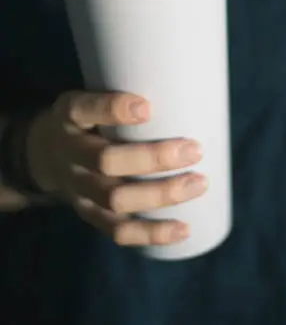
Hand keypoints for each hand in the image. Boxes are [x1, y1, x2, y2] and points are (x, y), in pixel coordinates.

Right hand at [26, 91, 205, 245]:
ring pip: (116, 200)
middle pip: (107, 161)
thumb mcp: (95, 97)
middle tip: (194, 150)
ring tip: (198, 183)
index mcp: (70, 115)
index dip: (113, 109)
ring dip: (161, 195)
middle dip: (154, 158)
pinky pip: (119, 231)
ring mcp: (79, 189)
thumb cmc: (91, 119)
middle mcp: (71, 153)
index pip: (84, 109)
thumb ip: (128, 94)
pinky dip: (152, 233)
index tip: (148, 107)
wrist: (46, 153)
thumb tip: (193, 93)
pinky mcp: (90, 214)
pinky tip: (184, 229)